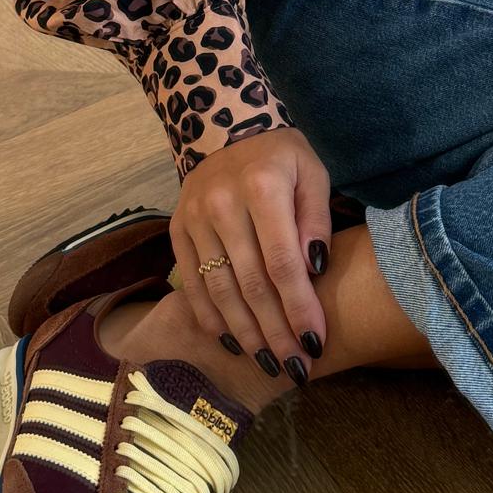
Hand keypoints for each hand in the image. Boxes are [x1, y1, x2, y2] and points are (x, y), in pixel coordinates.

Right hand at [171, 126, 332, 378]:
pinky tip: (231, 341)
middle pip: (251, 283)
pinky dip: (210, 317)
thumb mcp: (312, 172)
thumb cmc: (281, 156)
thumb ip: (316, 219)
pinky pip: (192, 282)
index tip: (316, 341)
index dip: (299, 307)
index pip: (283, 262)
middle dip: (276, 331)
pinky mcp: (177, 229)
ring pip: (220, 290)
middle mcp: (223, 205)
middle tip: (296, 367)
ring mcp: (194, 219)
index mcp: (263, 187)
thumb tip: (316, 270)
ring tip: (268, 362)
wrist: (224, 125)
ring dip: (245, 333)